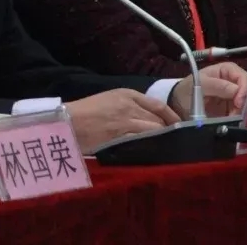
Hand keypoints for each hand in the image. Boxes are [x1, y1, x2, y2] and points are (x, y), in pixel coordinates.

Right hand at [65, 90, 179, 151]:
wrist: (68, 120)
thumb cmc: (85, 110)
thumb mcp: (109, 99)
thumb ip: (128, 105)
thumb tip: (147, 118)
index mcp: (126, 94)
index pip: (158, 105)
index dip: (172, 116)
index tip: (179, 124)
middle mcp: (130, 106)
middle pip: (159, 119)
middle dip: (168, 130)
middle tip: (173, 139)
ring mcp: (126, 122)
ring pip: (154, 131)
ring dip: (162, 140)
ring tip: (166, 147)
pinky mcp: (121, 137)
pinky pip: (143, 142)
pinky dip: (151, 147)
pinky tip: (154, 152)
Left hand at [170, 63, 246, 117]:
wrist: (178, 103)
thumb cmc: (187, 88)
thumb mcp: (199, 85)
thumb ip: (217, 85)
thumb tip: (236, 90)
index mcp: (226, 70)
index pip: (243, 77)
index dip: (244, 89)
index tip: (238, 102)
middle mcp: (233, 81)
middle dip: (244, 102)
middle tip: (235, 113)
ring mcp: (233, 96)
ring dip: (241, 112)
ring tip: (230, 118)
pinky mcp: (231, 109)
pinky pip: (240, 113)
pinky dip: (237, 118)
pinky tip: (230, 121)